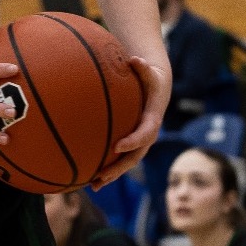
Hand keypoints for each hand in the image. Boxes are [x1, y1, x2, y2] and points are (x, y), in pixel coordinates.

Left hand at [91, 56, 167, 189]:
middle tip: (102, 175)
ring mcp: (140, 142)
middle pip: (135, 156)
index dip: (133, 141)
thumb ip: (142, 68)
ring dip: (111, 175)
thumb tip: (134, 59)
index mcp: (152, 119)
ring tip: (93, 185)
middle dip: (119, 167)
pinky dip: (107, 169)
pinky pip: (120, 159)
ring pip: (126, 162)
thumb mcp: (149, 71)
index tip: (117, 147)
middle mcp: (147, 134)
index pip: (145, 134)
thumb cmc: (150, 78)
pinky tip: (88, 178)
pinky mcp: (131, 143)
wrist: (157, 88)